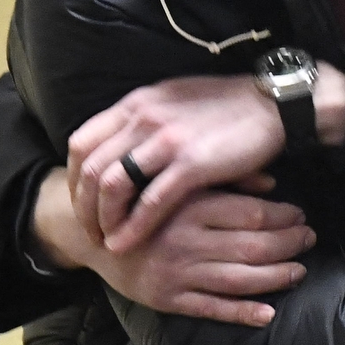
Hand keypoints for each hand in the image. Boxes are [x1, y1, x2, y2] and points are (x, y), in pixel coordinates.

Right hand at [31, 167, 310, 326]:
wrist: (91, 234)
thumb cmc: (142, 201)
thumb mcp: (176, 182)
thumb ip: (221, 181)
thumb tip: (270, 180)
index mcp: (187, 206)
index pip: (250, 214)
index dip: (282, 216)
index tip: (299, 214)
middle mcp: (184, 241)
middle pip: (252, 247)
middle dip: (287, 244)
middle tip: (308, 238)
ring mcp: (176, 274)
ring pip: (239, 280)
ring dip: (275, 277)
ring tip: (298, 270)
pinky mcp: (167, 300)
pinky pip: (212, 310)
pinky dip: (243, 313)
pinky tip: (268, 313)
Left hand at [68, 77, 284, 249]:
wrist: (271, 102)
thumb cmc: (225, 106)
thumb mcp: (172, 100)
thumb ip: (143, 119)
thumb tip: (119, 142)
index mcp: (135, 103)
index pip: (81, 142)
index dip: (74, 178)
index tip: (80, 201)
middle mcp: (143, 118)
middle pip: (90, 168)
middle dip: (83, 206)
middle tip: (88, 230)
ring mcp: (165, 140)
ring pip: (112, 185)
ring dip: (102, 219)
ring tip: (106, 240)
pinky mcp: (191, 163)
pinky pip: (149, 201)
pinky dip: (131, 227)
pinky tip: (125, 244)